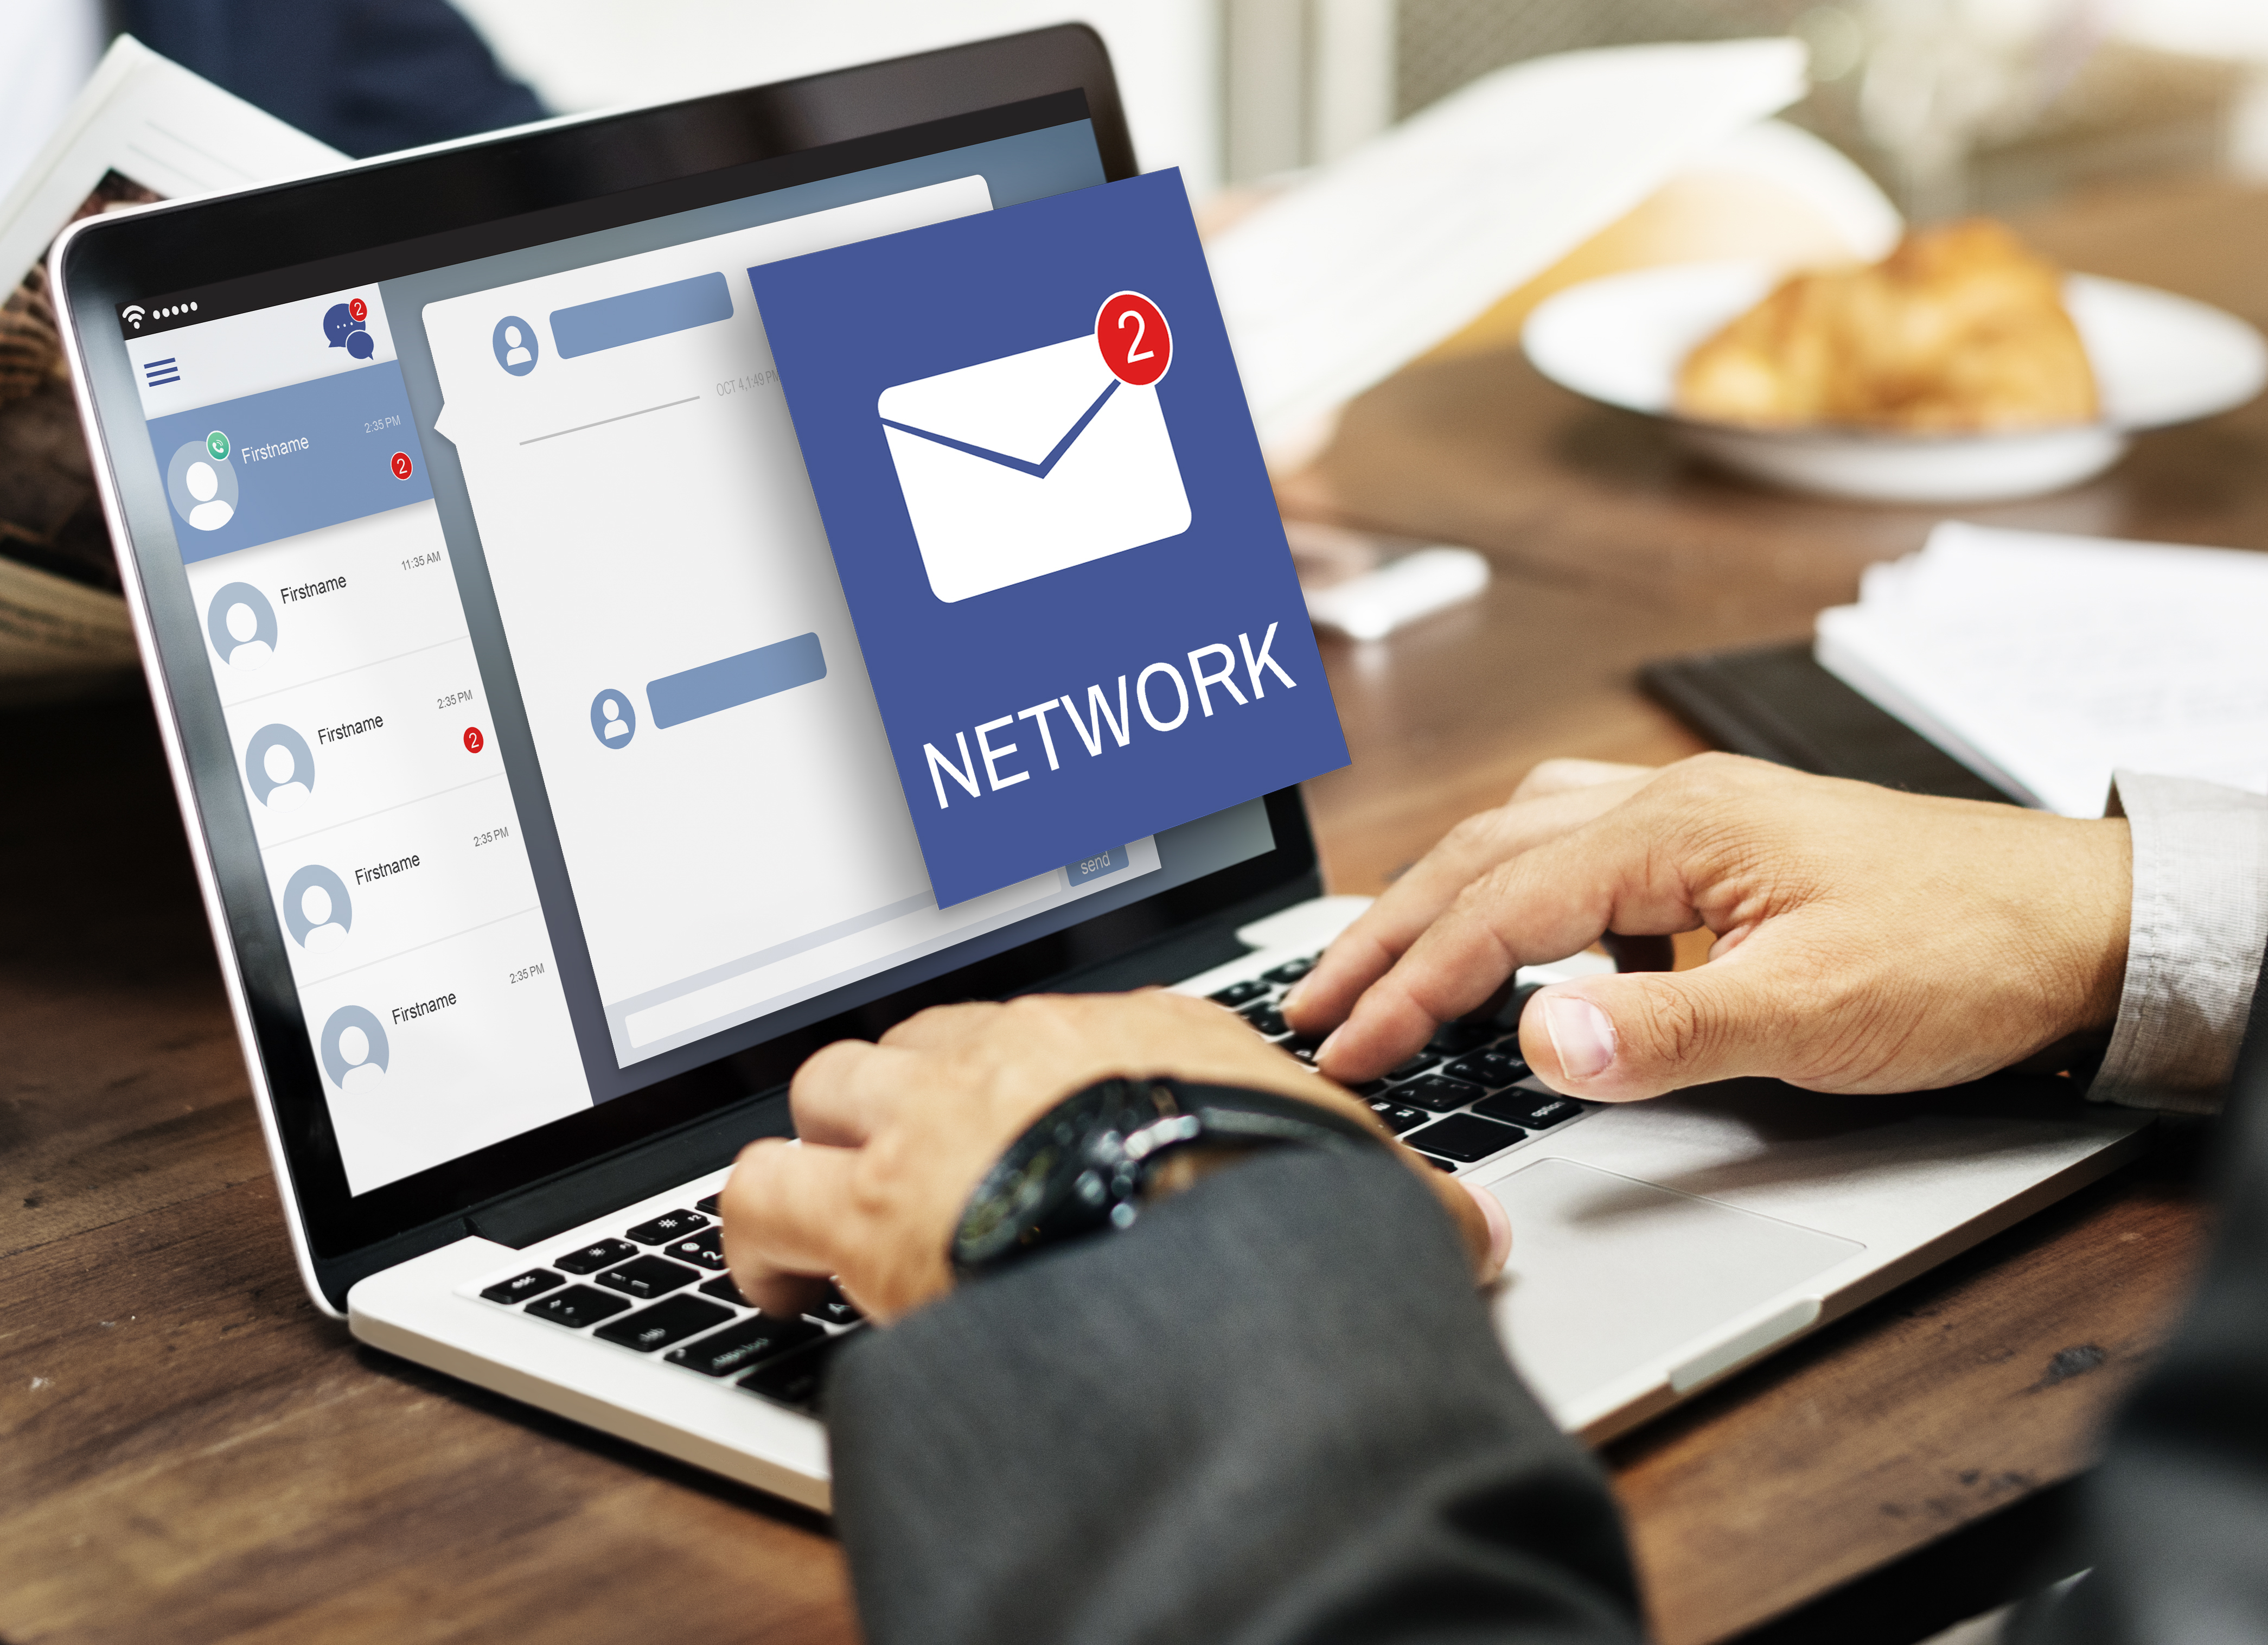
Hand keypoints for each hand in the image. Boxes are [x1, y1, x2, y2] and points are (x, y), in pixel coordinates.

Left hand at [718, 991, 1507, 1323]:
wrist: (1210, 1259)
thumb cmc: (1288, 1214)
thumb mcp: (1365, 1191)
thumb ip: (1403, 1195)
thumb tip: (1472, 1231)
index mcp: (1141, 1032)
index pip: (1061, 1026)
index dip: (1031, 1076)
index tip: (1028, 1116)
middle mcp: (1025, 1050)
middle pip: (931, 1036)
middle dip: (914, 1091)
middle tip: (919, 1157)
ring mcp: (937, 1117)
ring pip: (829, 1082)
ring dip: (823, 1139)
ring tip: (827, 1205)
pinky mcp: (866, 1203)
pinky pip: (758, 1190)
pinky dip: (753, 1233)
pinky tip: (773, 1283)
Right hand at [1287, 753, 2130, 1101]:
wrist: (2087, 921)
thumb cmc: (1967, 953)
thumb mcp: (1814, 1011)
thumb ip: (1665, 1028)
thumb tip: (1537, 1038)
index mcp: (1677, 829)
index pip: (1498, 911)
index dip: (1408, 987)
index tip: (1344, 1051)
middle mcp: (1673, 802)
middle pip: (1484, 856)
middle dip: (1387, 934)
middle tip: (1313, 1005)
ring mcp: (1699, 817)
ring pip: (1523, 837)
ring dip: (1440, 898)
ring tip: (1380, 960)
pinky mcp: (1726, 847)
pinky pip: (1580, 846)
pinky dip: (1517, 886)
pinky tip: (1523, 929)